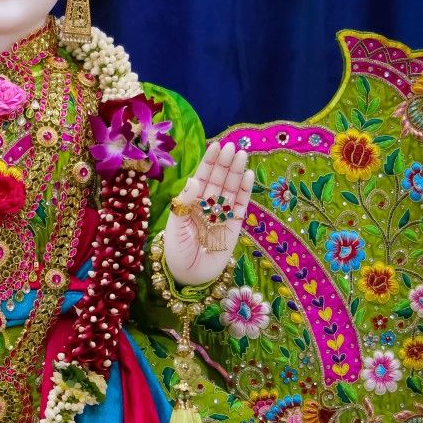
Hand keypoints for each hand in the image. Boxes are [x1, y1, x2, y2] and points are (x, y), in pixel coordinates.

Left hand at [163, 140, 254, 285]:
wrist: (189, 276)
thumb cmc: (176, 252)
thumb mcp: (175, 226)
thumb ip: (184, 203)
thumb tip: (194, 179)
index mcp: (191, 202)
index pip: (202, 177)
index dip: (209, 162)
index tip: (216, 145)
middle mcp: (208, 205)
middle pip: (219, 180)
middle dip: (225, 163)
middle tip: (232, 147)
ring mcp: (222, 214)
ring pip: (231, 189)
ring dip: (237, 172)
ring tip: (242, 155)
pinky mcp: (235, 226)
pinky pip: (241, 205)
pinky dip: (246, 191)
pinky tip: (248, 175)